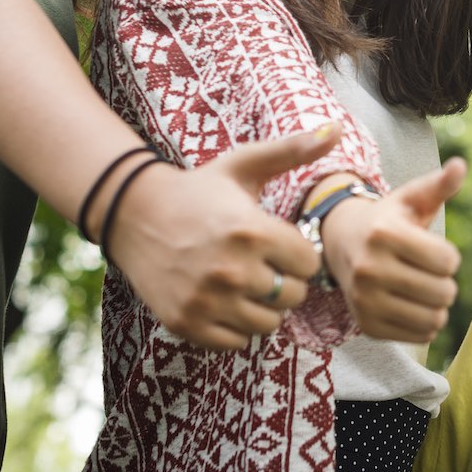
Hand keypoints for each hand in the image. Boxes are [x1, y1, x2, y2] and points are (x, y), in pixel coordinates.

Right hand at [108, 124, 340, 349]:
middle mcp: (232, 269)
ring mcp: (207, 300)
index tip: (278, 244)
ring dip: (263, 307)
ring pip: (268, 324)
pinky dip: (235, 327)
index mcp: (253, 231)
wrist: (133, 213)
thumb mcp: (244, 164)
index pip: (309, 264)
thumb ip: (292, 150)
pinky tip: (224, 301)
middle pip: (293, 297)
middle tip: (263, 266)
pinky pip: (236, 342)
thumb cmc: (198, 189)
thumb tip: (337, 128)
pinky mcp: (187, 323)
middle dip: (285, 281)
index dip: (298, 254)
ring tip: (245, 283)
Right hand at [320, 158, 466, 342]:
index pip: (447, 261)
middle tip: (431, 272)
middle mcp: (370, 269)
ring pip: (433, 319)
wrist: (342, 243)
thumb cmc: (388, 219)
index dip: (449, 256)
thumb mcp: (411, 198)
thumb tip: (461, 165)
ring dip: (438, 306)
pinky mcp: (367, 325)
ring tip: (425, 290)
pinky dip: (425, 323)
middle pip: (443, 293)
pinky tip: (413, 305)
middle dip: (446, 282)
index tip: (435, 250)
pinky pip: (419, 336)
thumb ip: (439, 185)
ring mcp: (365, 301)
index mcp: (385, 234)